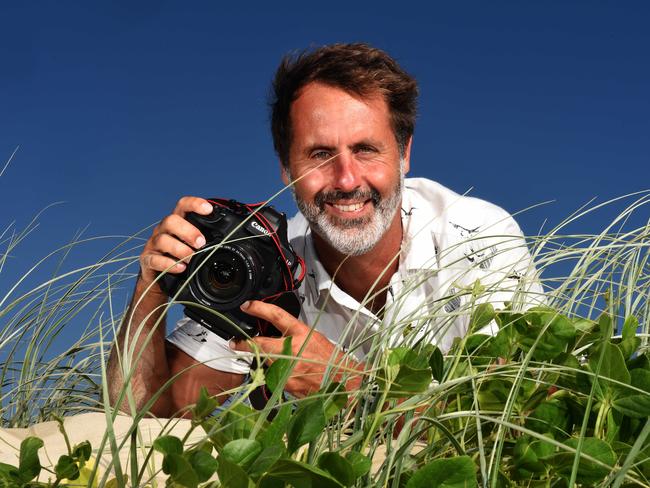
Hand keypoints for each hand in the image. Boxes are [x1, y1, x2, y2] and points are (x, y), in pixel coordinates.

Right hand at [140, 196, 212, 286]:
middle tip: (201, 243)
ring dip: (180, 249)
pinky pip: (154, 259)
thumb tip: (232, 239)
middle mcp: (164, 230)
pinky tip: (181, 268)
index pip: (183, 205)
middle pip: (171, 220)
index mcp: (178, 223)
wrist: (162, 279)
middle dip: (188, 231)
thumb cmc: (182, 259)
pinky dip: (169, 264)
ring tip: (191, 259)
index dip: (194, 204)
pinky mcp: (148, 260)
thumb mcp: (195, 248)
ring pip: (163, 239)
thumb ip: (207, 241)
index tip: (208, 209)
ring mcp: (154, 245)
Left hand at [231, 300, 362, 397]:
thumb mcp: (314, 338)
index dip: (259, 308)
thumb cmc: (331, 360)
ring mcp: (287, 368)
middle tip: (236, 342)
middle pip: (260, 344)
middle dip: (245, 344)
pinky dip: (275, 375)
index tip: (247, 306)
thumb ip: (294, 336)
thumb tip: (277, 334)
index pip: (276, 316)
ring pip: (265, 362)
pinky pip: (273, 377)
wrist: (343, 382)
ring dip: (265, 362)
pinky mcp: (285, 384)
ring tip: (278, 364)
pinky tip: (288, 376)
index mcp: (302, 334)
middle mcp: (292, 350)